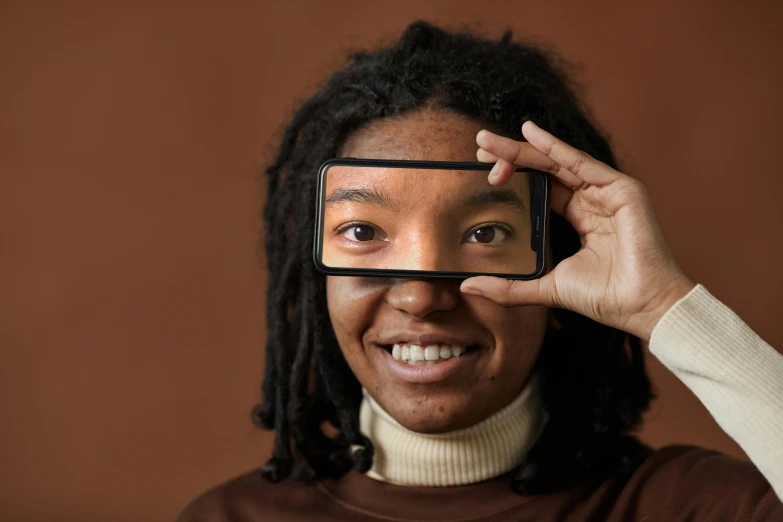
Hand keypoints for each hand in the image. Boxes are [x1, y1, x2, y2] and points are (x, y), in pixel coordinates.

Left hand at [461, 121, 695, 339]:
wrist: (641, 308)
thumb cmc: (605, 298)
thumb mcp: (546, 287)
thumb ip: (508, 286)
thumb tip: (468, 286)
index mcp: (580, 217)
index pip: (541, 187)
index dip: (514, 175)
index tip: (483, 172)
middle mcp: (593, 199)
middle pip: (545, 169)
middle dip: (511, 156)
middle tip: (478, 147)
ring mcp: (608, 192)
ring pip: (557, 161)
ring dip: (521, 149)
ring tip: (488, 142)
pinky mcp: (622, 189)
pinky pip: (580, 162)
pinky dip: (554, 146)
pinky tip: (528, 134)